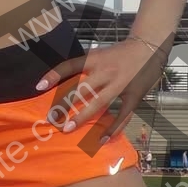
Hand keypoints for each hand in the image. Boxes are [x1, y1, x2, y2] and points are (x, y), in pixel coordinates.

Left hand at [35, 39, 165, 146]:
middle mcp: (105, 71)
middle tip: (51, 118)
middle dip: (64, 104)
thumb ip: (86, 68)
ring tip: (67, 129)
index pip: (69, 66)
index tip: (38, 87)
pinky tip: (102, 140)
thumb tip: (67, 82)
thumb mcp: (100, 54)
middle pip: (81, 89)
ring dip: (82, 117)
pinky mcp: (133, 96)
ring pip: (97, 103)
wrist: (148, 46)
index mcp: (94, 60)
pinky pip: (122, 115)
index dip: (53, 75)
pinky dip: (113, 128)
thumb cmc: (120, 53)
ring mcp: (119, 84)